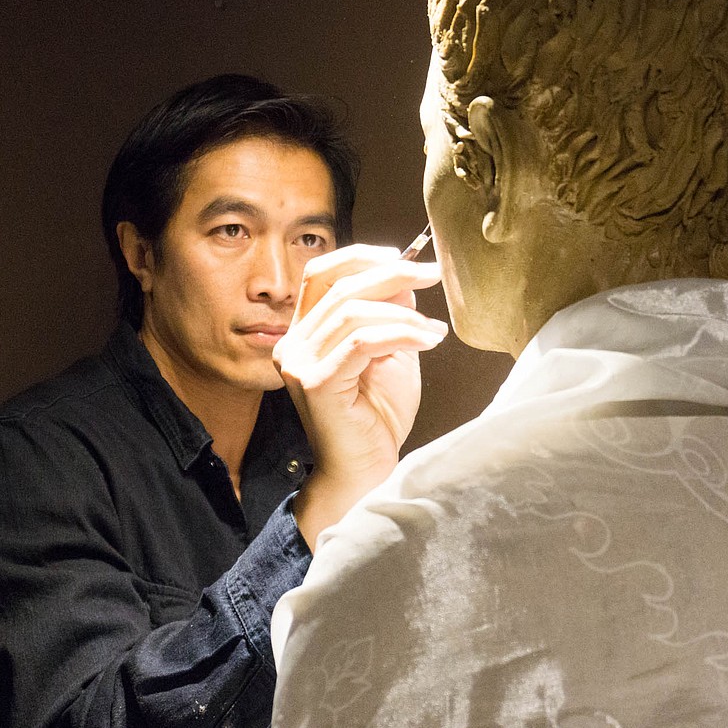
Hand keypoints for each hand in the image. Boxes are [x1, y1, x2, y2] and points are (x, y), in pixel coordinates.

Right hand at [272, 244, 446, 549]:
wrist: (366, 472)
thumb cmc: (377, 418)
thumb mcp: (389, 353)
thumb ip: (390, 315)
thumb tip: (404, 280)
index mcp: (305, 331)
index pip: (321, 273)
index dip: (361, 257)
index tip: (404, 256)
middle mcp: (293, 343)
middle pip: (340, 287)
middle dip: (392, 275)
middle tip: (433, 274)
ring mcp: (298, 363)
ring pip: (352, 312)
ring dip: (403, 313)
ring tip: (434, 329)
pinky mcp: (314, 383)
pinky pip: (361, 342)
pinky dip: (399, 334)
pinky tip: (427, 341)